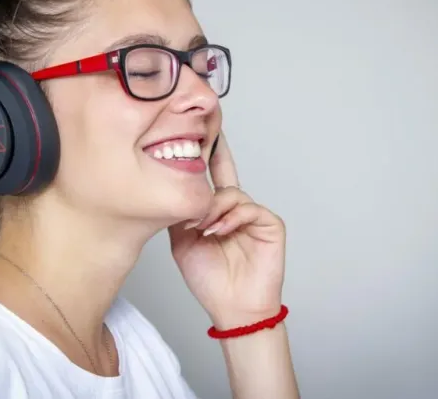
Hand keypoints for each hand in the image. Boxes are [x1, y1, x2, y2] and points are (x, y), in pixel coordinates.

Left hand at [168, 132, 286, 328]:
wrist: (231, 308)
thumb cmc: (208, 279)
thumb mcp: (181, 241)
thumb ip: (179, 214)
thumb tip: (168, 186)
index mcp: (215, 209)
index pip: (209, 175)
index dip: (202, 153)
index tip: (192, 130)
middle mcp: (235, 207)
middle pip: (225, 170)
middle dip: (216, 150)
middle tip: (207, 133)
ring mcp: (253, 214)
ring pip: (232, 193)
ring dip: (213, 208)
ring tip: (202, 227)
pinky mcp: (269, 224)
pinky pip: (249, 208)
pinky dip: (231, 218)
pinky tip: (218, 230)